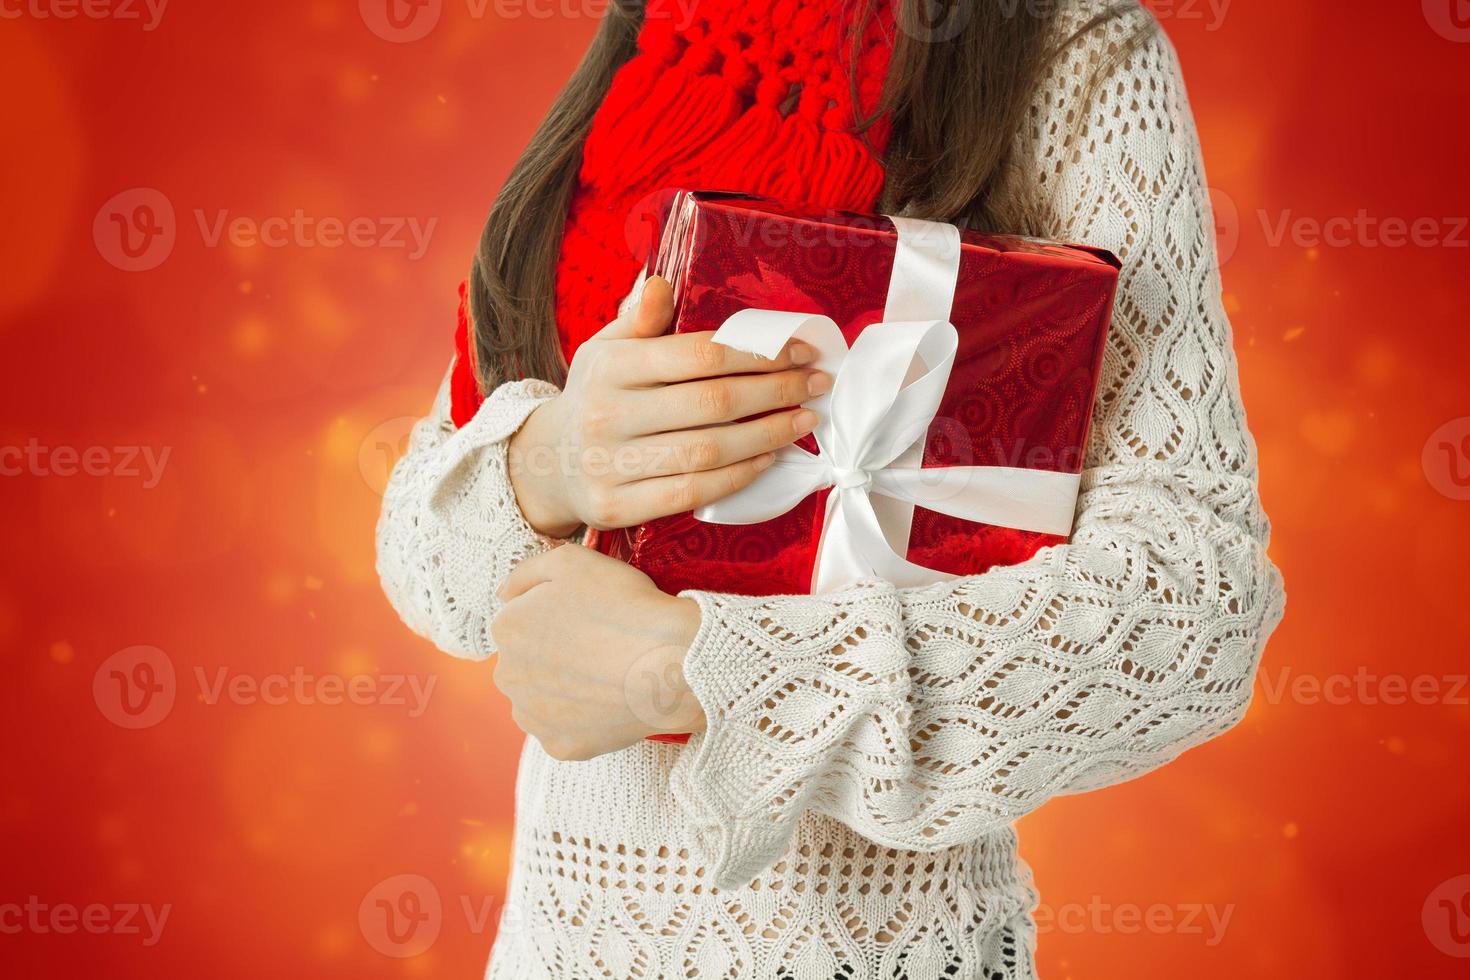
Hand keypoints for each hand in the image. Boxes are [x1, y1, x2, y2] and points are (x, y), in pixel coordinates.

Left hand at [491, 543, 705, 760]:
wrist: (672, 662)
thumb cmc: (624, 606)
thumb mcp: (572, 561)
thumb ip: (526, 572)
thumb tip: (504, 594)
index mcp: (508, 629)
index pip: (521, 620)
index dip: (555, 615)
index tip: (585, 616)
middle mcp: (509, 677)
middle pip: (526, 662)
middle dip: (553, 655)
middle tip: (597, 645)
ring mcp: (534, 717)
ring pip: (541, 699)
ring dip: (563, 689)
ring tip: (604, 674)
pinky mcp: (561, 747)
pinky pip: (565, 730)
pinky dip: (583, 719)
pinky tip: (608, 701)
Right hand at [508, 275, 829, 536]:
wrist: (544, 464)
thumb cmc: (595, 397)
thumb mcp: (605, 349)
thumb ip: (639, 318)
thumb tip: (660, 281)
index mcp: (610, 366)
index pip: (698, 356)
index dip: (757, 353)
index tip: (801, 350)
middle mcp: (607, 414)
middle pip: (711, 404)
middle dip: (775, 392)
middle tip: (816, 385)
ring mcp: (610, 465)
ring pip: (708, 452)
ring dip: (768, 436)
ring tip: (804, 421)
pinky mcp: (617, 508)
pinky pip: (692, 492)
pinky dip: (739, 476)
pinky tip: (769, 458)